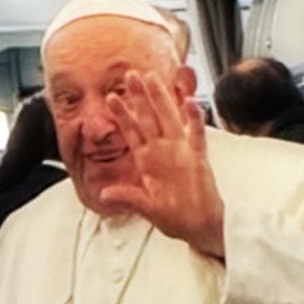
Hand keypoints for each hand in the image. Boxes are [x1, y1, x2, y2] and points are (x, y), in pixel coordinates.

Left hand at [103, 71, 226, 258]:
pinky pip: (197, 136)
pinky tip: (189, 103)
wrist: (199, 228)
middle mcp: (164, 152)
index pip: (133, 132)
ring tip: (154, 78)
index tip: (110, 97)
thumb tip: (104, 194)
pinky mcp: (199, 159)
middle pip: (150, 118)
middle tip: (130, 75)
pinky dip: (194, 120)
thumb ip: (128, 198)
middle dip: (140, 97)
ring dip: (163, 99)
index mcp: (148, 161)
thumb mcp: (147, 208)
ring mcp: (182, 152)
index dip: (122, 115)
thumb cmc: (176, 217)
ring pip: (170, 119)